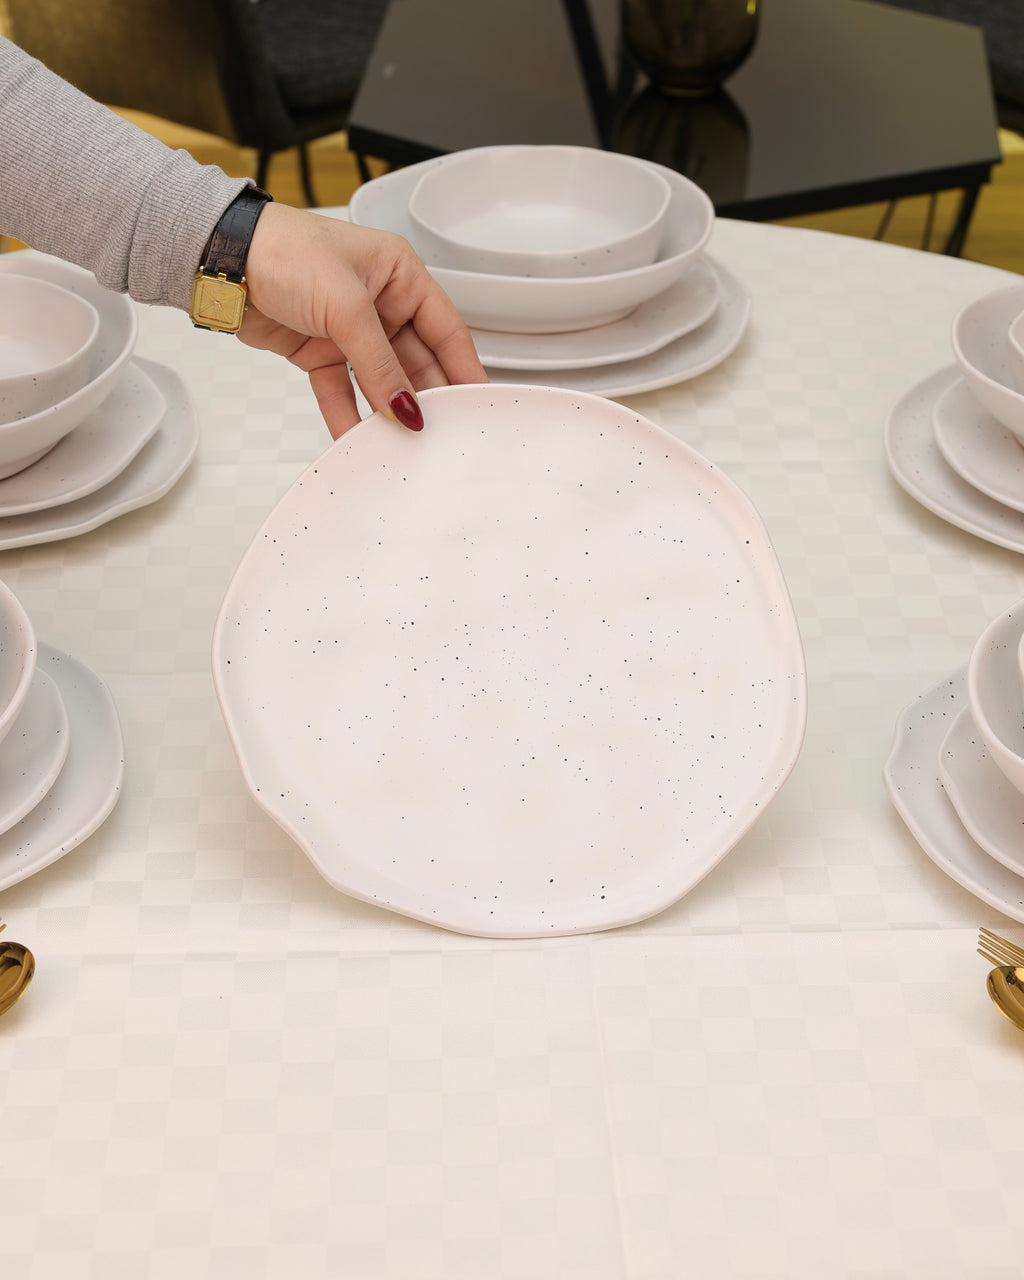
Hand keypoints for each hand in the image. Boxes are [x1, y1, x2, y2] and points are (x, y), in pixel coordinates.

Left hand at [237, 201, 486, 437]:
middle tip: (441, 432)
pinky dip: (347, 415)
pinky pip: (342, 391)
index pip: (446, 329)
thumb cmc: (284, 250)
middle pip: (415, 360)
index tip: (476, 404)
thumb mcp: (346, 306)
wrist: (223, 261)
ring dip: (387, 410)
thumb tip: (405, 407)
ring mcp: (349, 329)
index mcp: (400, 275)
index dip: (463, 368)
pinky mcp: (319, 351)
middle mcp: (380, 301)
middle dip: (425, 397)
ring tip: (402, 442)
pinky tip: (357, 438)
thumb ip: (379, 364)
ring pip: (379, 380)